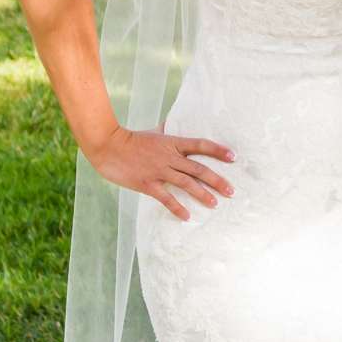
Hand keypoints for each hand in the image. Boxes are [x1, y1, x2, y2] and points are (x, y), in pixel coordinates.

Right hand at [89, 125, 234, 221]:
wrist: (108, 145)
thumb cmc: (130, 139)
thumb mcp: (152, 132)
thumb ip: (166, 131)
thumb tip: (172, 125)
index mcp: (172, 142)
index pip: (201, 145)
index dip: (218, 151)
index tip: (234, 157)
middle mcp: (169, 157)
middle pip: (199, 169)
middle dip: (217, 180)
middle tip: (231, 191)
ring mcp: (159, 170)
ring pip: (187, 184)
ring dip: (203, 195)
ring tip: (215, 204)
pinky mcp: (147, 184)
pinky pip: (166, 198)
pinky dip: (178, 208)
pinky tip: (187, 216)